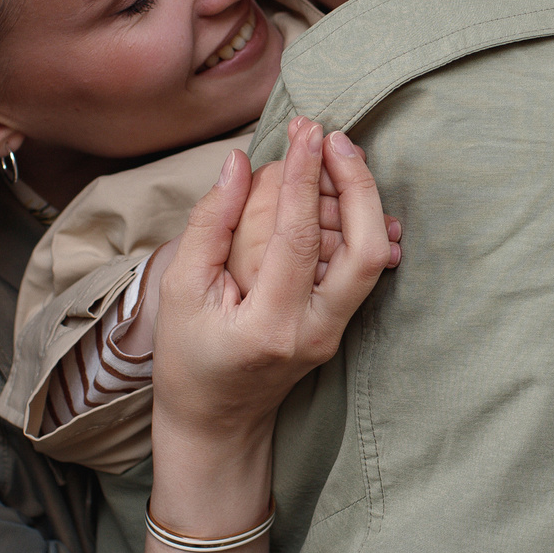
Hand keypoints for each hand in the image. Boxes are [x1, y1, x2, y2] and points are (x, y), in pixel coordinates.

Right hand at [153, 119, 402, 471]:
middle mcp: (315, 331)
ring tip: (335, 153)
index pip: (296, 237)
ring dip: (362, 198)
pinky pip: (365, 268)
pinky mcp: (341, 325)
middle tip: (331, 136)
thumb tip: (240, 163)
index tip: (305, 130)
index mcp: (269, 325)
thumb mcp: (180, 290)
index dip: (303, 177)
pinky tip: (345, 192)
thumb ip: (210, 225)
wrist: (216, 422)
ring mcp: (335, 332)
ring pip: (374, 256)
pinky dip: (361, 223)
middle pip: (365, 248)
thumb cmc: (188, 358)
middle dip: (356, 182)